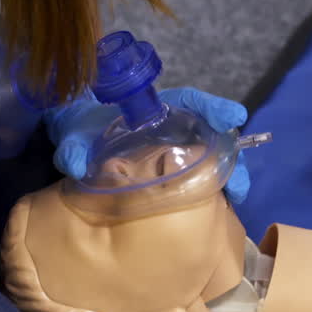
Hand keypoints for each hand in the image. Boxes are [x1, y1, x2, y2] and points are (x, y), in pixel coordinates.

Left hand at [44, 87, 251, 202]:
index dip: (211, 108)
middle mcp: (170, 129)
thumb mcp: (74, 134)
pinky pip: (200, 179)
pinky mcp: (174, 173)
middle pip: (210, 134)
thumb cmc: (80, 130)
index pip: (187, 101)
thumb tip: (73, 163)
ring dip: (229, 175)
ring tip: (237, 195)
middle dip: (229, 152)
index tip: (232, 118)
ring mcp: (175, 151)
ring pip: (212, 158)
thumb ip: (73, 146)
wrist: (76, 144)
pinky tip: (222, 209)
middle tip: (239, 176)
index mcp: (150, 110)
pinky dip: (214, 191)